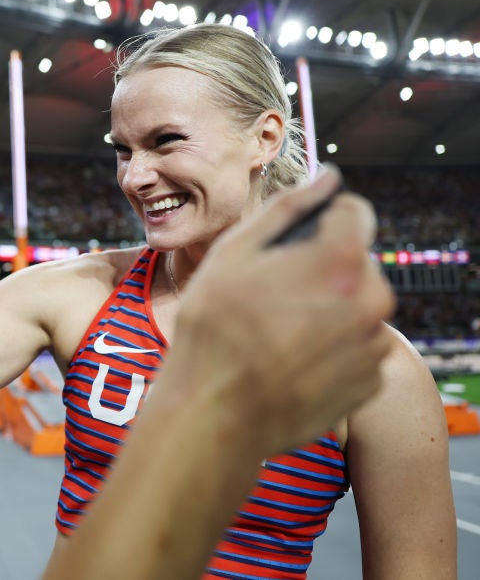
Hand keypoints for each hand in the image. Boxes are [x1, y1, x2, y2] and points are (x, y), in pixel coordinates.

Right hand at [164, 166, 394, 455]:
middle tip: (271, 292)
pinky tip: (289, 358)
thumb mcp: (235, 252)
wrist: (217, 412)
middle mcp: (373, 301)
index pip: (354, 212)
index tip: (291, 240)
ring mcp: (373, 346)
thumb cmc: (215, 328)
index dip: (320, 218)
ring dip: (327, 308)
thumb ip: (288, 207)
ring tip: (276, 330)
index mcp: (342, 260)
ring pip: (357, 306)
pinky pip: (356, 348)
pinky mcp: (369, 383)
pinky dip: (330, 347)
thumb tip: (328, 177)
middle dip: (322, 268)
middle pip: (356, 262)